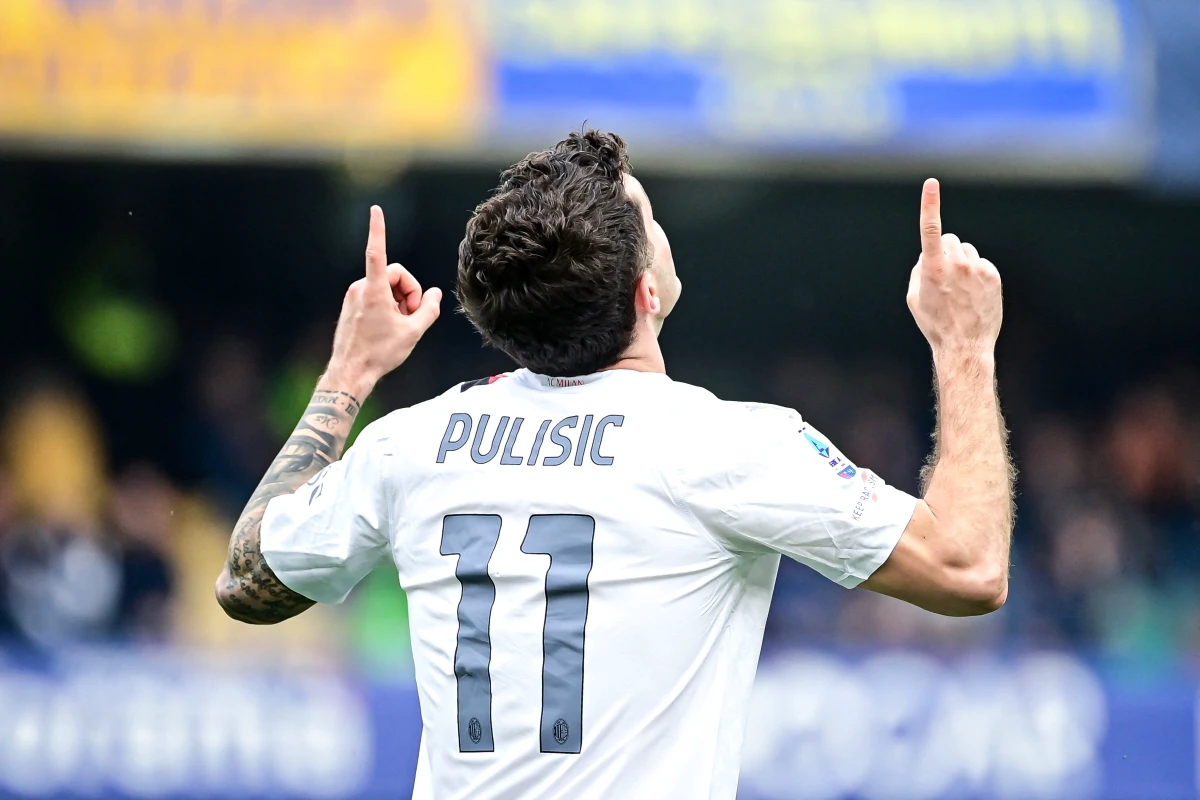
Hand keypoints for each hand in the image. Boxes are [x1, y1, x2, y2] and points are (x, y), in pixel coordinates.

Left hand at [325, 206, 441, 394]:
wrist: (351, 372)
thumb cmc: (380, 353)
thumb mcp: (413, 332)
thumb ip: (429, 310)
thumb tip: (433, 294)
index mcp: (374, 291)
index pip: (376, 252)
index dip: (378, 230)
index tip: (376, 210)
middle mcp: (360, 289)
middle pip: (395, 276)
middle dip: (409, 292)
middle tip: (413, 316)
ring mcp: (354, 296)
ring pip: (386, 287)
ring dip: (399, 302)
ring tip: (400, 326)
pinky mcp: (351, 305)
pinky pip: (376, 296)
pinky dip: (387, 307)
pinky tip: (389, 327)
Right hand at [907, 179, 1002, 357]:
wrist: (965, 345)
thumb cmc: (935, 323)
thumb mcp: (915, 298)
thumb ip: (920, 269)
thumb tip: (929, 255)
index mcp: (933, 269)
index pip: (930, 229)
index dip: (930, 204)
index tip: (931, 184)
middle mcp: (957, 264)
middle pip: (948, 239)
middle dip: (944, 251)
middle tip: (943, 277)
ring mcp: (978, 269)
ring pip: (966, 250)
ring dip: (961, 262)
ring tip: (959, 290)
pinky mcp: (993, 275)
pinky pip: (980, 263)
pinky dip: (976, 273)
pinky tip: (973, 294)